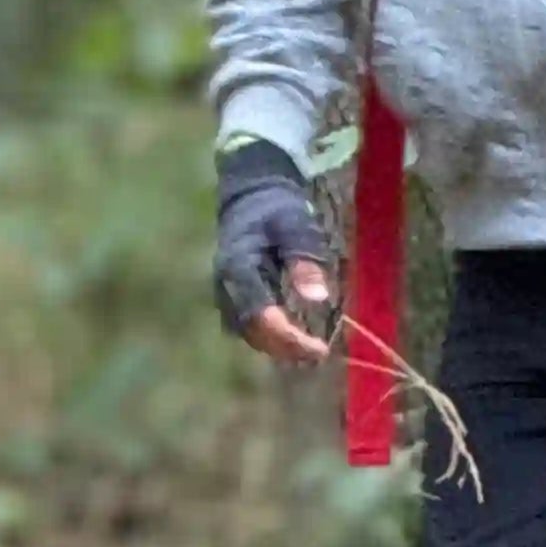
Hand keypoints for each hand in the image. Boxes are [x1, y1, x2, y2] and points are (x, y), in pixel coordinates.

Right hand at [214, 152, 336, 365]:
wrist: (252, 193)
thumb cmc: (276, 208)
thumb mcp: (297, 228)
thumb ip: (304, 262)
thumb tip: (318, 300)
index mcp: (238, 267)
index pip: (261, 315)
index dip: (289, 337)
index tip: (319, 349)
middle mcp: (226, 284)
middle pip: (251, 330)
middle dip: (284, 347)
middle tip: (318, 353)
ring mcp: (226, 290)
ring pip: (246, 331)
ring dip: (275, 345)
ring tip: (307, 351)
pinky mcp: (232, 292)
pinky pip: (246, 323)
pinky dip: (268, 335)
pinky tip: (291, 336)